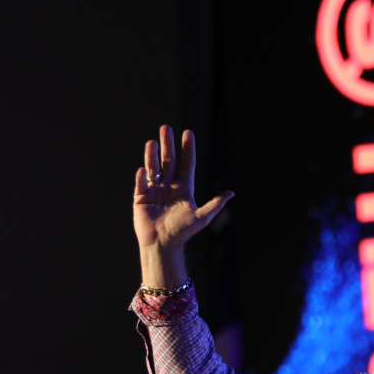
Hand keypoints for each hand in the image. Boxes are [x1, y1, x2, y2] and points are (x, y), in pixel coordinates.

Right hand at [133, 126, 233, 286]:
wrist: (163, 245)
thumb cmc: (183, 232)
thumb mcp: (202, 217)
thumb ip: (215, 204)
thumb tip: (232, 193)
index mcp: (184, 189)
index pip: (186, 164)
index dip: (187, 149)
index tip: (188, 133)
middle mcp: (169, 187)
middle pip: (168, 161)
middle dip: (168, 145)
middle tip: (166, 128)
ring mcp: (154, 191)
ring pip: (154, 168)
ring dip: (153, 156)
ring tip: (153, 142)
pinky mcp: (141, 198)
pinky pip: (141, 184)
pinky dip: (142, 176)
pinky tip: (143, 169)